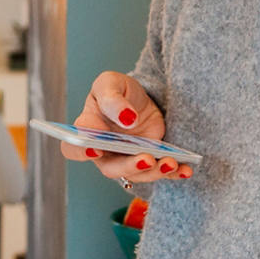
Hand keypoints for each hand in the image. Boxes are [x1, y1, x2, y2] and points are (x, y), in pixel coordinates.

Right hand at [58, 71, 192, 183]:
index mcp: (87, 132)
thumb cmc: (118, 91)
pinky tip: (185, 170)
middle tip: (146, 159)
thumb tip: (126, 118)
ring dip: (155, 172)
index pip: (74, 148)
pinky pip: (160, 172)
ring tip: (171, 162)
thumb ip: (112, 98)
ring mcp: (127, 160)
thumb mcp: (110, 83)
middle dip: (129, 166)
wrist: (142, 97)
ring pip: (137, 175)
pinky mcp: (150, 161)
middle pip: (111, 168)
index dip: (82, 152)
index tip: (96, 148)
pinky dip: (174, 173)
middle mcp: (105, 152)